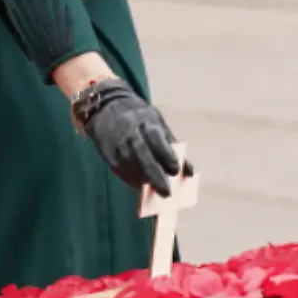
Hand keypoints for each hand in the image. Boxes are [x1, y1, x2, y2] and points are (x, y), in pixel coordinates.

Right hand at [73, 79, 183, 195]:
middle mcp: (131, 130)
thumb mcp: (157, 123)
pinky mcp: (106, 150)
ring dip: (141, 178)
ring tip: (152, 189)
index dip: (166, 155)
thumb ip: (172, 146)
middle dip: (155, 174)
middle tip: (166, 192)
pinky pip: (118, 167)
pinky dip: (129, 177)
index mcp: (147, 120)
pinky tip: (138, 184)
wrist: (107, 104)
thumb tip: (190, 172)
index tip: (176, 171)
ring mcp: (117, 141)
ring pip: (129, 162)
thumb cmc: (139, 116)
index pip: (157, 138)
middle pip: (142, 154)